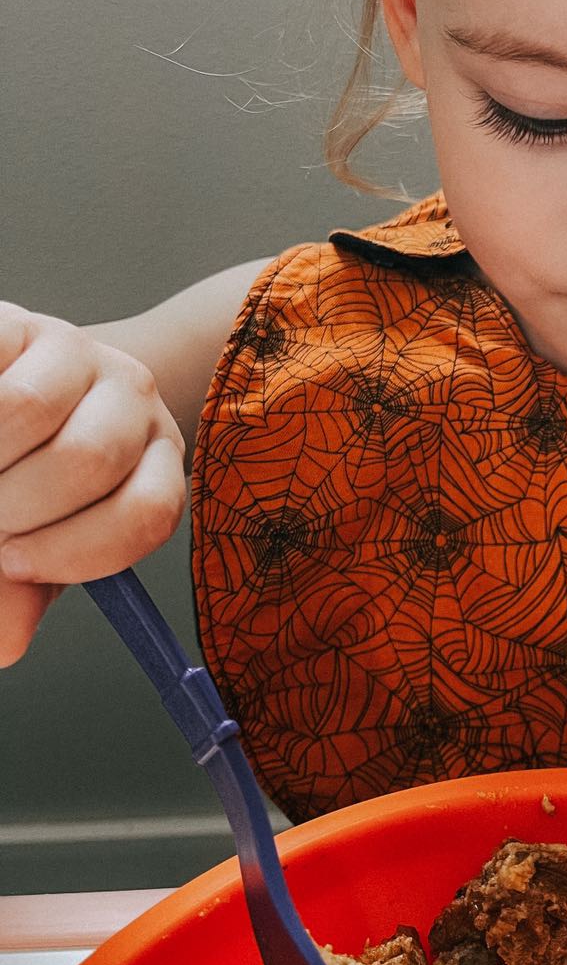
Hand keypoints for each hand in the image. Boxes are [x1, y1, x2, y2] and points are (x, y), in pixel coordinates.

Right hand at [0, 302, 185, 664]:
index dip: (73, 551)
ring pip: (25, 414)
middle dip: (11, 508)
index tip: (13, 560)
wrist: (2, 378)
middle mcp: (132, 397)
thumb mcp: (35, 538)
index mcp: (154, 457)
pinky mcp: (20, 322)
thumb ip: (23, 587)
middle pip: (86, 462)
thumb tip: (5, 642)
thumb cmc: (23, 472)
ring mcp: (78, 352)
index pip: (146, 514)